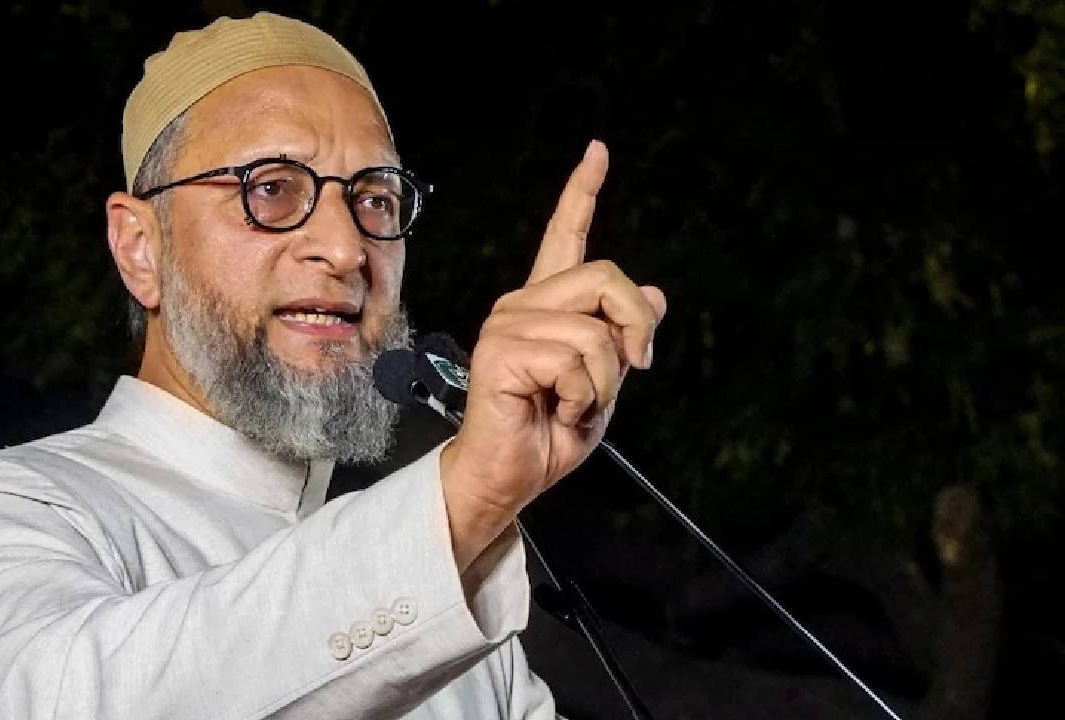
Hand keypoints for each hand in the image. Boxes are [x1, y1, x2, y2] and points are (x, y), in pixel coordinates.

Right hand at [439, 140, 666, 571]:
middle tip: (634, 368)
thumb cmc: (547, 434)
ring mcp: (507, 325)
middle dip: (634, 329)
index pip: (565, 237)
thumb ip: (623, 337)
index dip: (582, 192)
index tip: (597, 151)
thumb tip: (654, 295)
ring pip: (594, 329)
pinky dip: (583, 395)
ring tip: (574, 403)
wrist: (509, 477)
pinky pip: (574, 359)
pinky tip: (555, 408)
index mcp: (545, 306)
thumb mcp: (605, 382)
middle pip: (604, 277)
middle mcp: (521, 305)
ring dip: (604, 380)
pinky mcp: (501, 351)